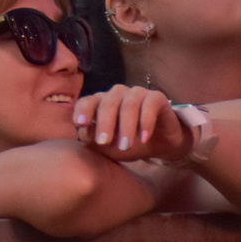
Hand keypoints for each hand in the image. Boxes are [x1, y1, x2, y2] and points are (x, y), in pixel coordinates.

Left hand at [71, 85, 185, 159]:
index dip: (83, 110)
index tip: (80, 123)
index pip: (88, 102)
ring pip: (128, 105)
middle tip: (104, 142)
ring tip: (126, 146)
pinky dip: (146, 122)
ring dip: (126, 127)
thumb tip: (84, 131)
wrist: (160, 145)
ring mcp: (137, 93)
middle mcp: (117, 94)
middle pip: (107, 103)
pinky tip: (144, 137)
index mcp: (101, 103)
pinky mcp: (156, 97)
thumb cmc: (129, 144)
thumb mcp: (109, 148)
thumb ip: (94, 140)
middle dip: (105, 124)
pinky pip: (150, 105)